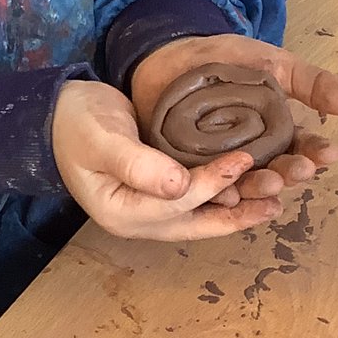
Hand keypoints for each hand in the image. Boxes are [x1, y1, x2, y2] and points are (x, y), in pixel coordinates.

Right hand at [52, 80, 281, 241]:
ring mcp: (150, 209)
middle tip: (276, 203)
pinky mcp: (160, 192)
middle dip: (237, 215)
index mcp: (122, 214)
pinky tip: (249, 187)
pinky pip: (197, 201)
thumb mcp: (101, 140)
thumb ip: (137, 163)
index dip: (212, 183)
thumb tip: (178, 186)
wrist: (61, 113)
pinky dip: (224, 195)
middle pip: (196, 223)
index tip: (242, 159)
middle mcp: (140, 220)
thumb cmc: (76, 124)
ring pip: (201, 216)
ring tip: (274, 201)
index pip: (176, 204)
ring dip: (237, 209)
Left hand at [131, 34, 337, 206]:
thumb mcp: (275, 66)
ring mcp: (219, 164)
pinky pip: (202, 184)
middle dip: (289, 173)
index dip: (315, 153)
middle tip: (299, 171)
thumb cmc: (228, 61)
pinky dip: (215, 190)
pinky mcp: (185, 168)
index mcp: (276, 135)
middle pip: (274, 172)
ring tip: (270, 183)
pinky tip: (227, 193)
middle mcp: (251, 155)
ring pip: (242, 183)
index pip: (301, 149)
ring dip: (258, 187)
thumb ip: (312, 82)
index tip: (328, 154)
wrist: (171, 53)